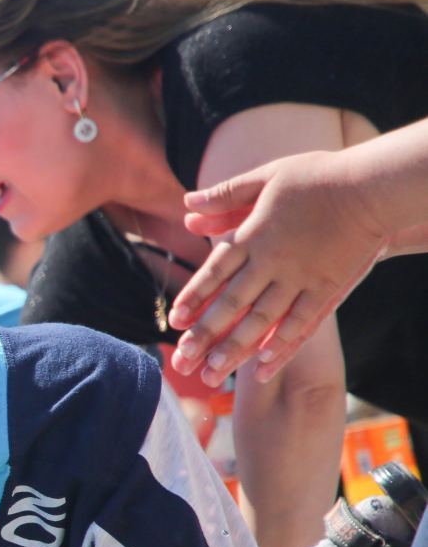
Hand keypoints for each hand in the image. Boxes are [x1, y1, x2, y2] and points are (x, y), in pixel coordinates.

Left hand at [169, 150, 388, 385]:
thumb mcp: (266, 176)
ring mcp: (301, 276)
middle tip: (183, 358)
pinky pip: (301, 321)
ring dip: (236, 346)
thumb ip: (226, 195)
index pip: (214, 271)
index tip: (174, 321)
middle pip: (232, 302)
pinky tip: (262, 363)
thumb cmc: (317, 179)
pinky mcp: (328, 287)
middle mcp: (272, 260)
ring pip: (262, 319)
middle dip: (206, 333)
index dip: (193, 297)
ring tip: (214, 369)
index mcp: (254, 234)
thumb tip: (186, 206)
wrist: (372, 187)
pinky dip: (281, 343)